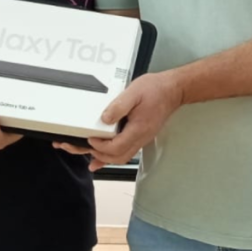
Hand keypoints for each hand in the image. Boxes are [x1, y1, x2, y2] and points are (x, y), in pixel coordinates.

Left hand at [55, 72, 183, 169]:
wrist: (173, 90)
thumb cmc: (156, 89)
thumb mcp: (135, 92)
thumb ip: (119, 106)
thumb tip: (104, 118)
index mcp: (138, 129)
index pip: (116, 147)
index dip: (100, 146)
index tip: (89, 138)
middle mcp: (140, 138)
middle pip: (116, 157)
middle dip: (96, 154)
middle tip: (78, 146)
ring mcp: (141, 138)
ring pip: (120, 157)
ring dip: (101, 157)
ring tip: (82, 152)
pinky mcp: (140, 135)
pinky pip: (124, 151)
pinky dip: (109, 157)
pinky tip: (98, 161)